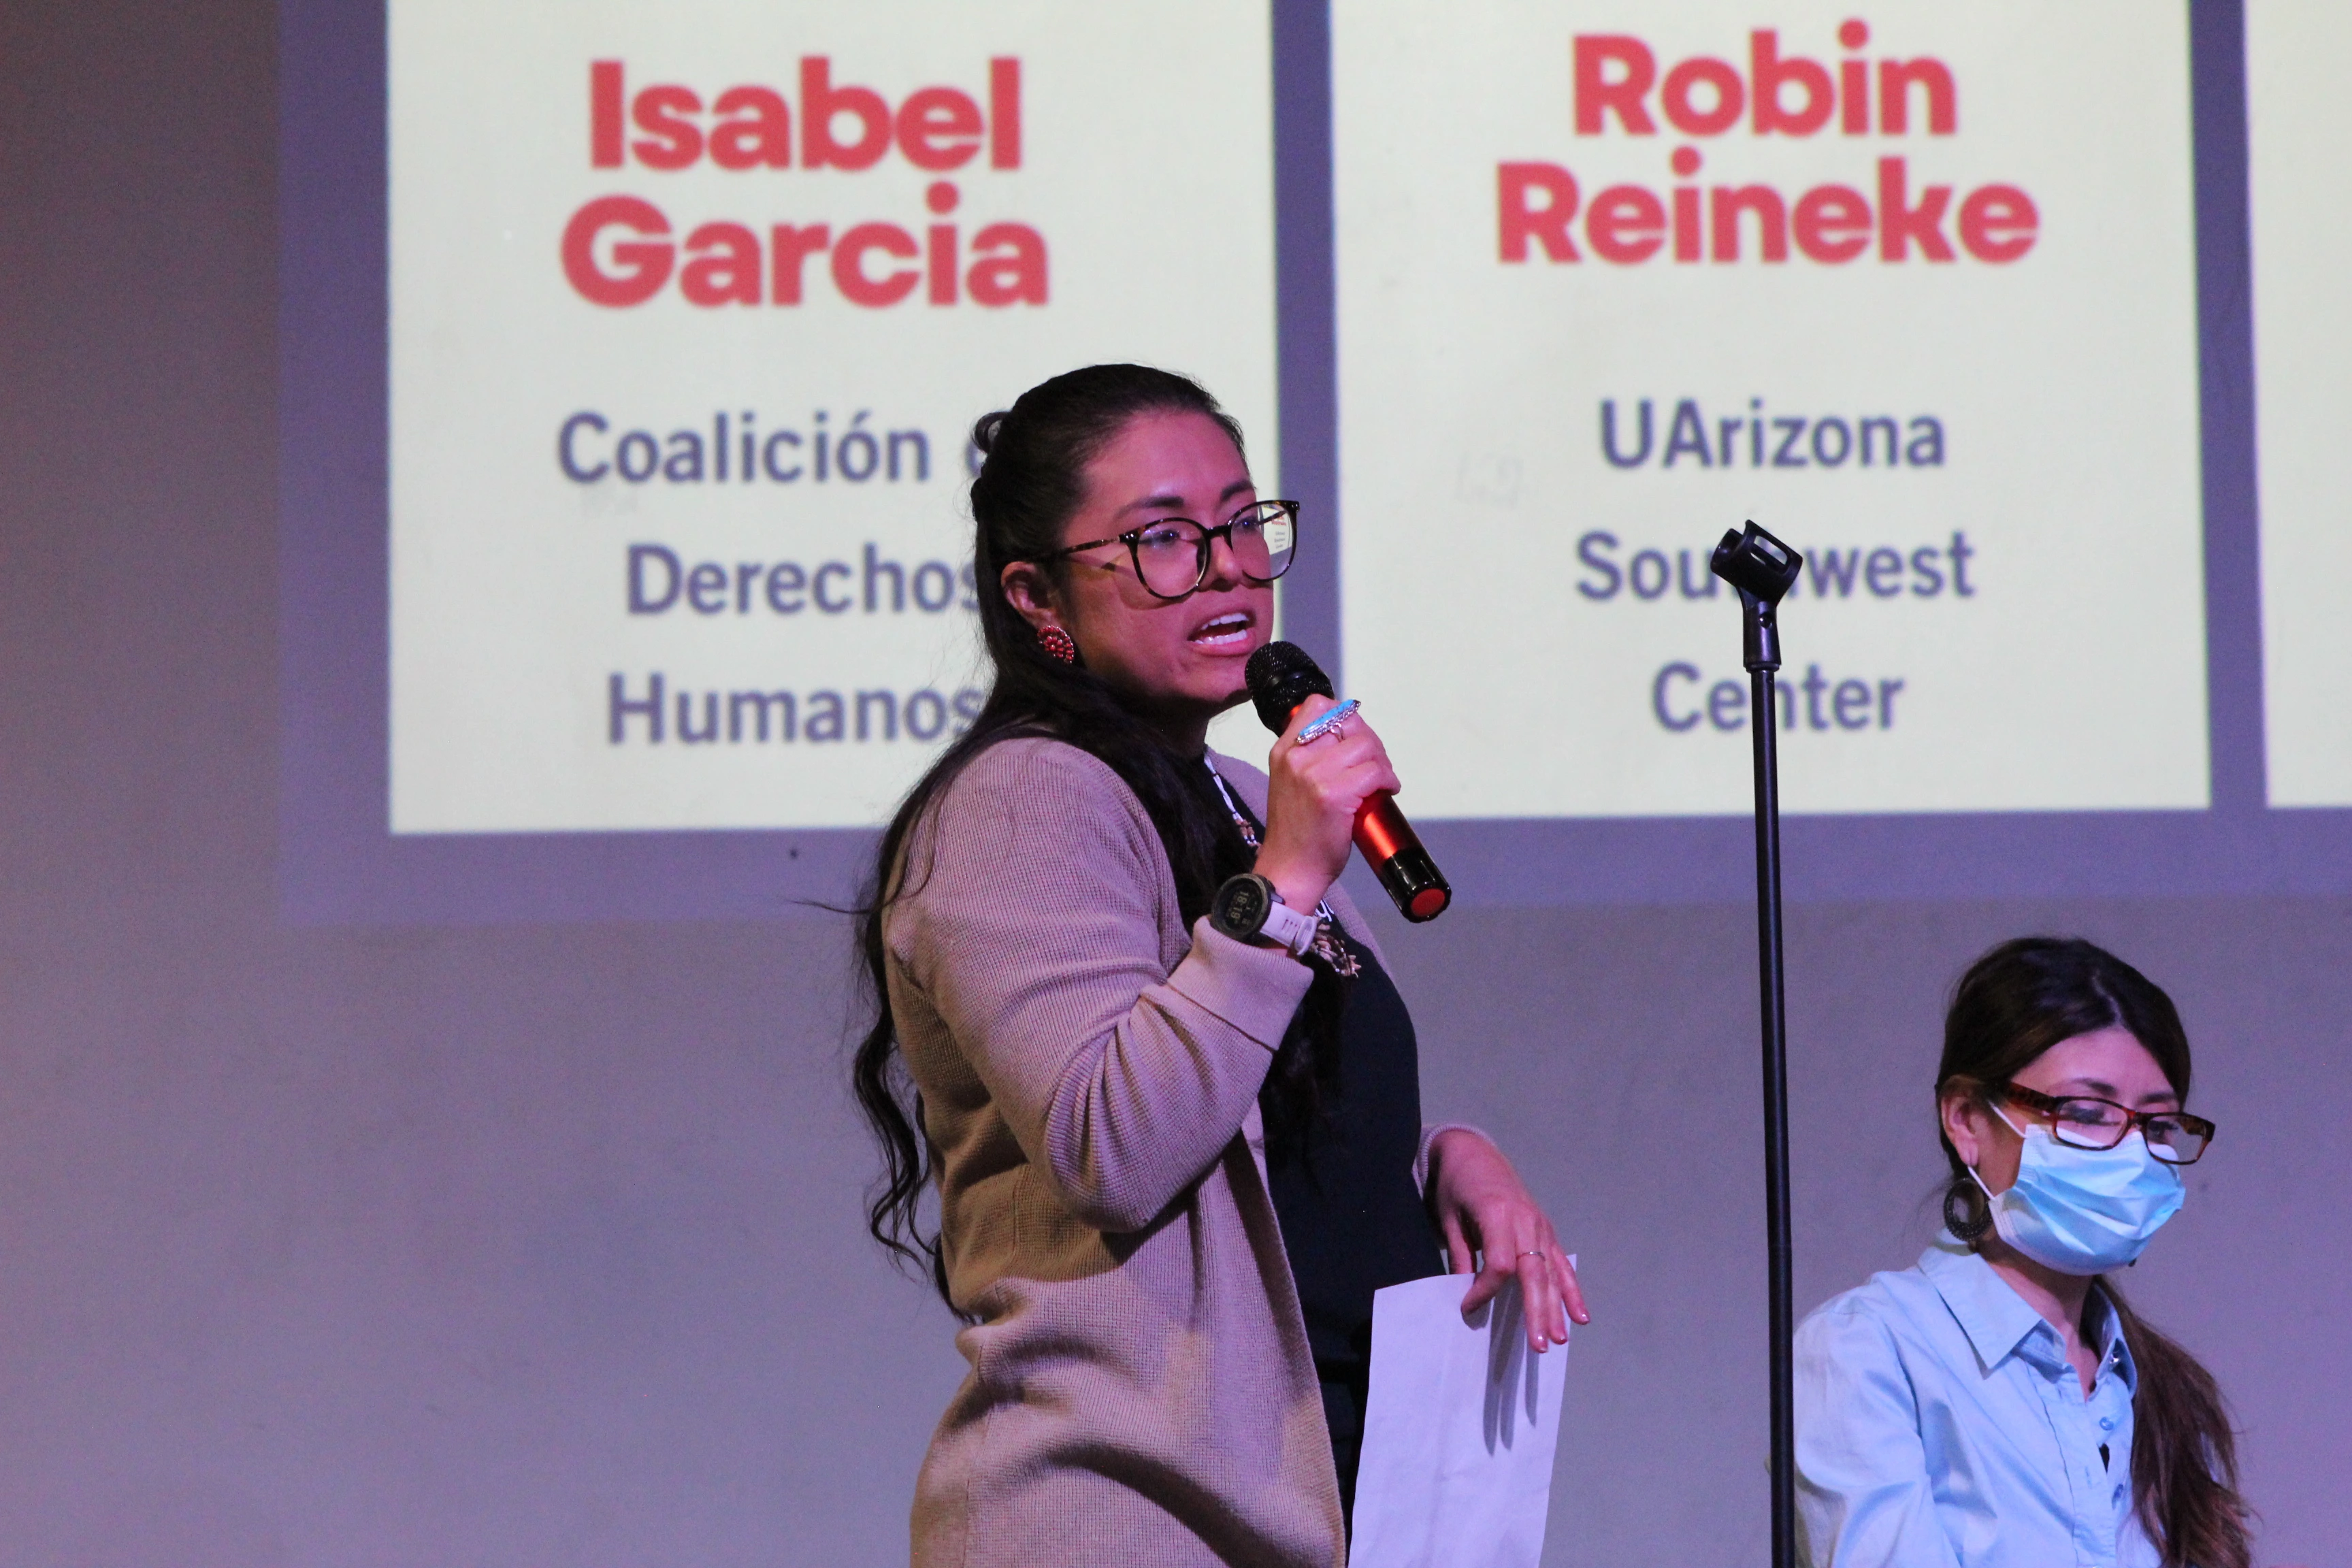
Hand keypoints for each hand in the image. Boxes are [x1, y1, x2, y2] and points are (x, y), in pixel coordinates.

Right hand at [1251, 695, 1402, 913]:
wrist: (1289, 869)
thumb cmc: (1296, 832)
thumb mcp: (1291, 782)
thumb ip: (1311, 757)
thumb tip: (1350, 739)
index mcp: (1283, 750)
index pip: (1318, 705)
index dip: (1346, 718)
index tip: (1354, 742)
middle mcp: (1295, 756)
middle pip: (1349, 723)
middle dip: (1371, 743)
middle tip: (1376, 766)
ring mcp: (1313, 774)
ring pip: (1366, 746)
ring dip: (1382, 763)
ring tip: (1381, 782)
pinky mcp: (1333, 794)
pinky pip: (1374, 772)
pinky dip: (1387, 780)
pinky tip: (1385, 792)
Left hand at [1427, 1128, 1587, 1352]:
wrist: (1472, 1152)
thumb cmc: (1455, 1186)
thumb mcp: (1449, 1218)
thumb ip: (1460, 1255)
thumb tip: (1465, 1295)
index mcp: (1497, 1213)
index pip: (1500, 1264)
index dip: (1484, 1290)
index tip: (1467, 1306)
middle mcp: (1525, 1220)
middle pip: (1534, 1272)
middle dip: (1536, 1311)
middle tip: (1538, 1345)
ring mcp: (1540, 1225)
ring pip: (1552, 1273)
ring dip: (1556, 1308)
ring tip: (1558, 1340)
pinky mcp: (1546, 1230)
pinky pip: (1561, 1264)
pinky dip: (1571, 1290)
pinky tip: (1580, 1316)